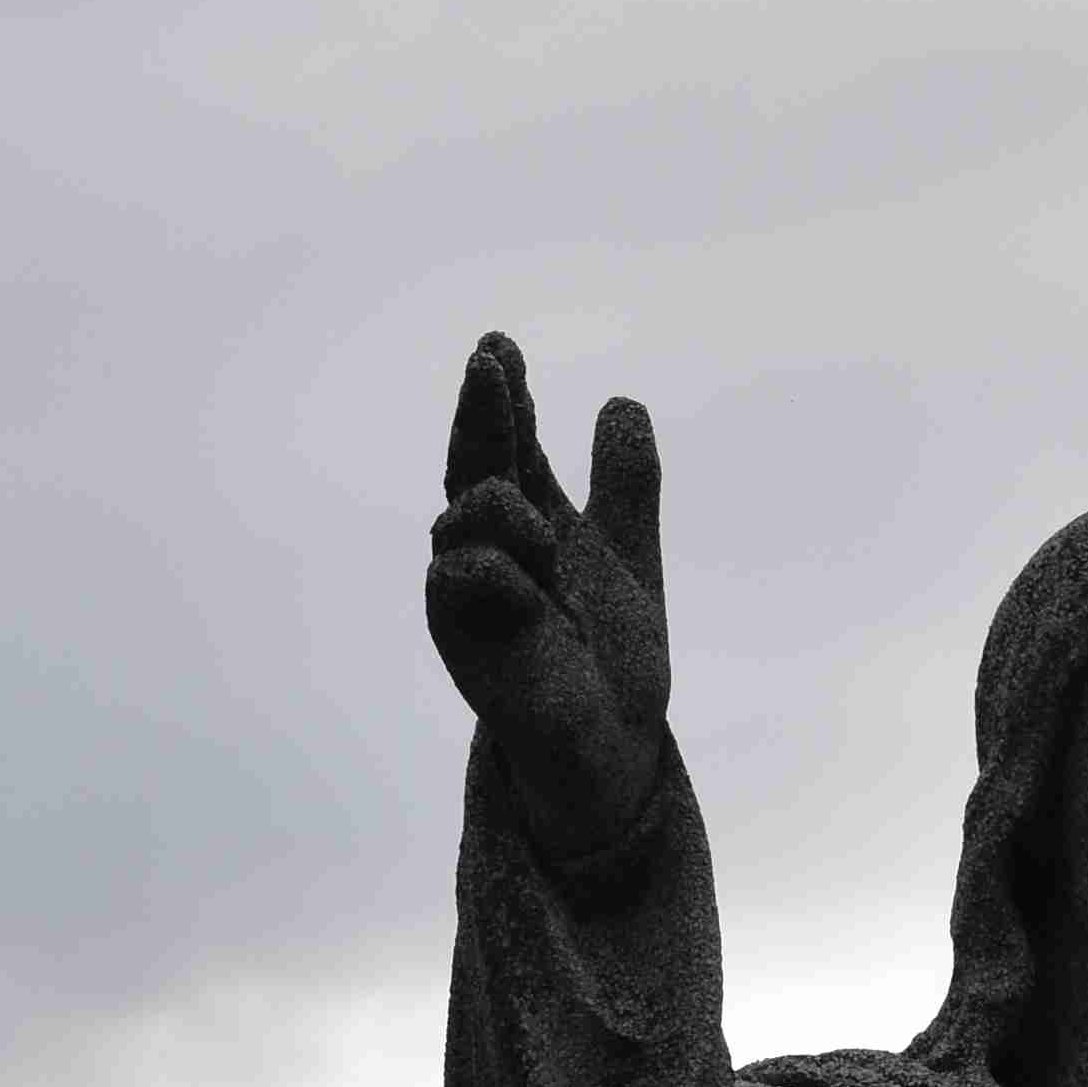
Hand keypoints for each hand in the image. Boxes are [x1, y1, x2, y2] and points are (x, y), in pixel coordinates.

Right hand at [422, 330, 674, 876]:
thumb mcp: (628, 556)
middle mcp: (489, 548)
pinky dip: (500, 569)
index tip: (500, 344)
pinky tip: (529, 591)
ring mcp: (469, 589)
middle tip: (491, 358)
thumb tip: (620, 401)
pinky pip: (462, 570)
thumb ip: (626, 485)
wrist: (613, 741)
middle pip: (475, 462)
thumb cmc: (610, 658)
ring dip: (510, 511)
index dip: (505, 399)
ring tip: (548, 550)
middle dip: (484, 410)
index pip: (510, 448)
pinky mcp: (459, 632)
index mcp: (530, 525)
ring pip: (467, 508)